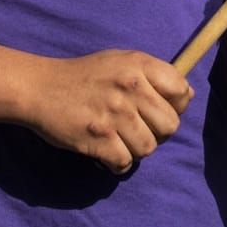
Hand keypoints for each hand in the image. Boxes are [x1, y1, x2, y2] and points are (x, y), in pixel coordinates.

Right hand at [18, 50, 190, 171]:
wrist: (39, 88)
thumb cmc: (84, 76)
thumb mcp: (121, 62)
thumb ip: (154, 75)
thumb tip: (187, 95)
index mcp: (138, 65)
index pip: (181, 91)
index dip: (174, 105)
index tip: (156, 109)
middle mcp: (130, 87)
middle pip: (170, 126)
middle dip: (156, 133)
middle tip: (136, 129)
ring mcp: (114, 114)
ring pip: (148, 149)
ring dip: (134, 149)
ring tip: (118, 139)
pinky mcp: (98, 139)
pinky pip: (124, 163)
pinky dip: (115, 163)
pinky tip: (104, 150)